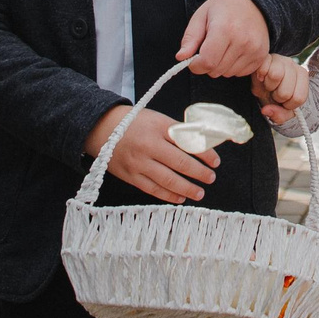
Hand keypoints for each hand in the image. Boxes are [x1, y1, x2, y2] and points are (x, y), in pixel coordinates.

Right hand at [86, 104, 218, 204]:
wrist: (102, 129)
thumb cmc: (135, 123)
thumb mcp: (157, 119)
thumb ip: (177, 132)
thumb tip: (202, 143)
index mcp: (158, 127)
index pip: (188, 142)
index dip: (205, 153)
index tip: (216, 161)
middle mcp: (149, 146)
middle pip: (180, 163)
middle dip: (199, 173)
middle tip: (211, 178)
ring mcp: (139, 163)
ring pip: (167, 180)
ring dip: (187, 188)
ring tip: (199, 192)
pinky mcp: (131, 176)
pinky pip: (153, 189)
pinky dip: (168, 195)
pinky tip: (180, 198)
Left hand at [178, 0, 269, 77]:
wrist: (254, 2)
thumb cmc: (224, 8)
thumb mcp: (201, 16)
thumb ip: (190, 38)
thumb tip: (181, 57)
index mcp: (224, 29)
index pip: (207, 62)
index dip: (196, 65)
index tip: (194, 59)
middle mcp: (242, 41)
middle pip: (216, 70)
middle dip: (208, 64)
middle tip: (210, 48)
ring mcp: (254, 49)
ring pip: (227, 74)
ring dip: (221, 65)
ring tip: (224, 47)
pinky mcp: (261, 56)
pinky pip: (240, 73)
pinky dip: (234, 66)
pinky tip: (235, 51)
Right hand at [251, 53, 309, 125]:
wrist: (263, 81)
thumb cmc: (275, 94)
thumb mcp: (282, 109)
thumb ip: (279, 115)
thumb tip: (266, 110)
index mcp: (302, 76)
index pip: (298, 98)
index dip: (287, 105)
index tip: (283, 101)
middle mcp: (293, 64)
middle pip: (285, 92)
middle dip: (277, 97)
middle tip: (274, 92)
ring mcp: (279, 58)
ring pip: (275, 76)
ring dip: (268, 86)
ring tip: (268, 84)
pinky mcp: (265, 56)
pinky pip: (263, 67)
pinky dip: (259, 76)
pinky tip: (261, 77)